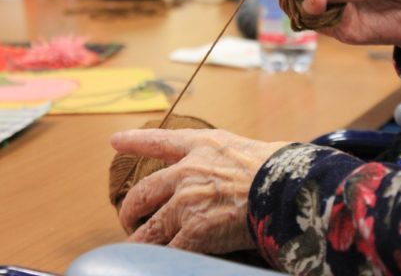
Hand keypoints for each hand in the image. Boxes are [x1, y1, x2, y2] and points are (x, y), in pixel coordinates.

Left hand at [111, 128, 290, 253]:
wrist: (284, 185)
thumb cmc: (275, 167)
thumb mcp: (246, 149)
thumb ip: (228, 158)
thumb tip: (232, 170)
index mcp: (202, 147)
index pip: (161, 141)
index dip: (136, 140)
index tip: (116, 140)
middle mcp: (187, 172)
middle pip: (143, 192)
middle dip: (131, 209)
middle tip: (130, 218)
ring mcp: (187, 202)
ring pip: (148, 230)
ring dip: (141, 241)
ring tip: (140, 248)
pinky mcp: (194, 231)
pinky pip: (168, 251)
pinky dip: (163, 258)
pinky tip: (159, 261)